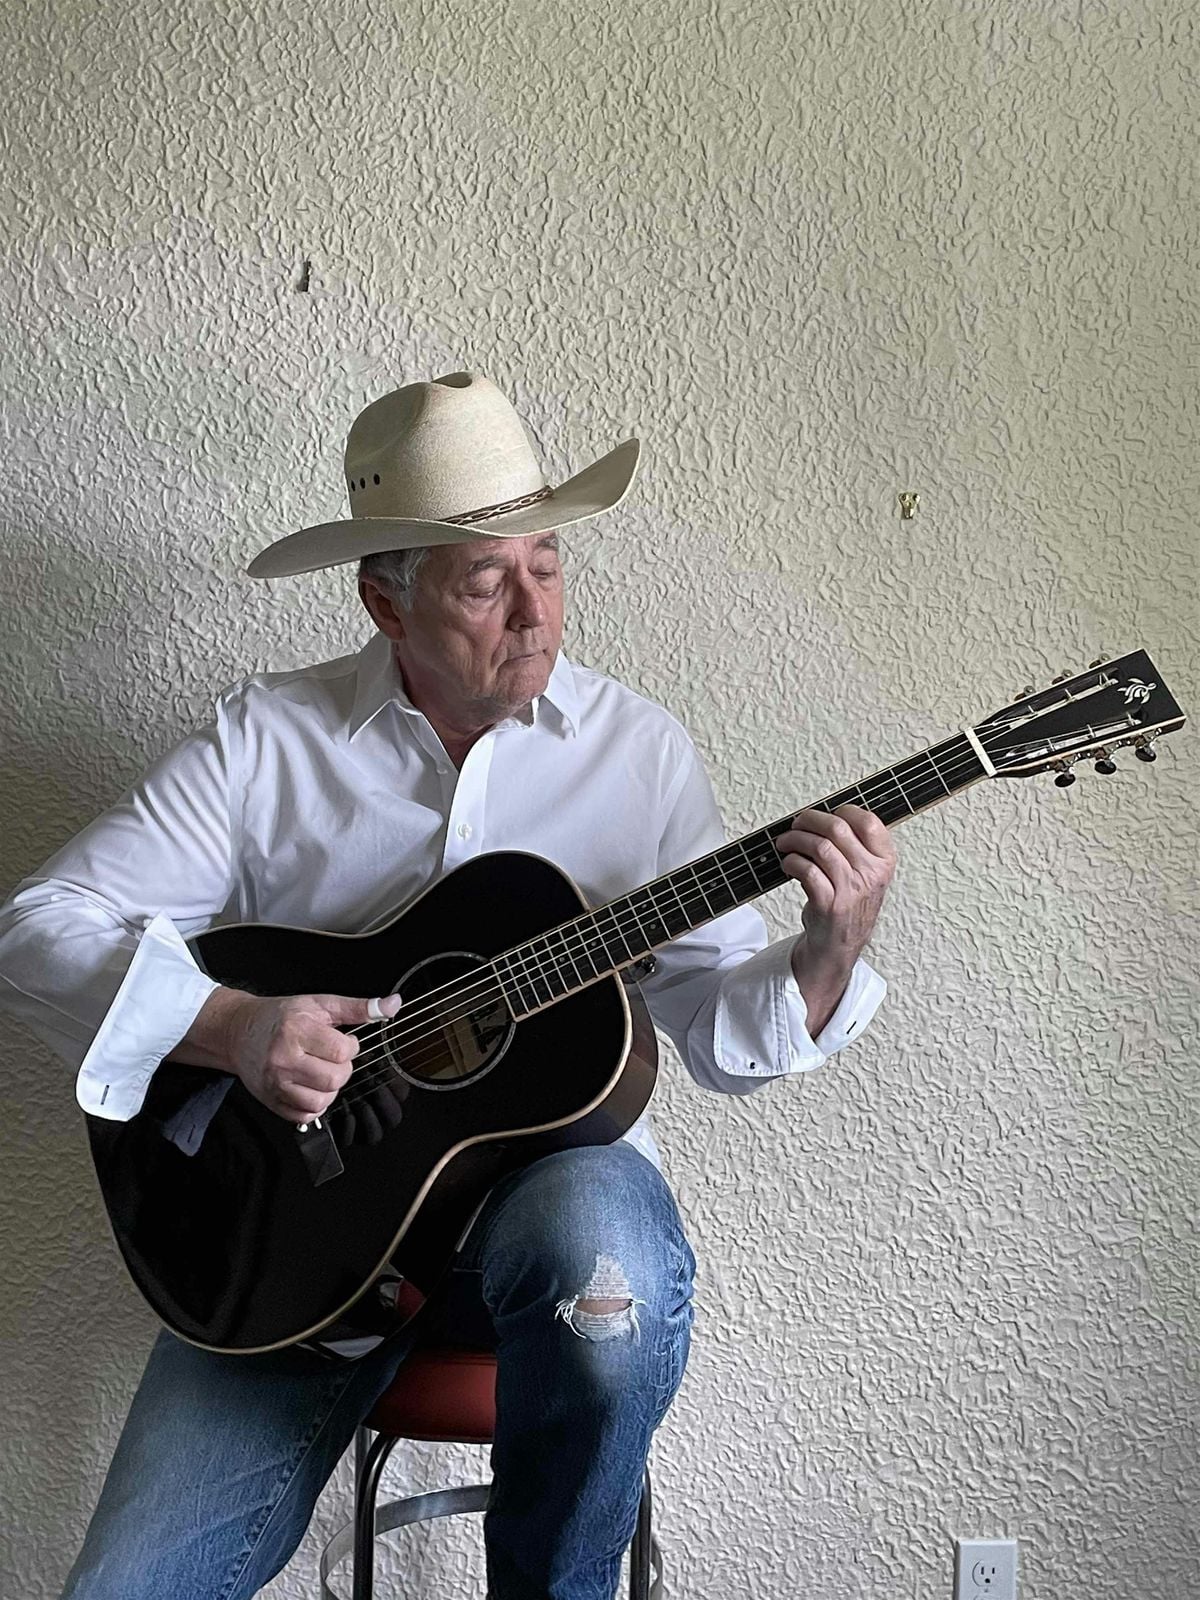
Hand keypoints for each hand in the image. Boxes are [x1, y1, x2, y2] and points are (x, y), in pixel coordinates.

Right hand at [211, 989, 401, 1123]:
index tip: (343, 1042)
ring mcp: (275, 1082)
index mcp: (296, 1030)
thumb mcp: (320, 1004)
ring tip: (322, 1072)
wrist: (239, 1031)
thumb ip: (359, 1007)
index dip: (351, 1047)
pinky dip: (314, 1105)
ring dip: (330, 1089)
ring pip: (321, 1101)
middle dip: (342, 1069)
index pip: (343, 1051)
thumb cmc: (281, 1016)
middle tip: (332, 1058)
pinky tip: (310, 1087)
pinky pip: (304, 1115)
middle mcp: (283, 1058)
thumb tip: (394, 1005)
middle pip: (335, 1079)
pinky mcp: (270, 1100)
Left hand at [775, 804, 896, 965]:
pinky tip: (789, 864)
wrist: (839, 945)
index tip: (827, 814)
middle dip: (810, 820)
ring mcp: (850, 890)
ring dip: (795, 840)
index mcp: (884, 862)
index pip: (869, 822)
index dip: (844, 811)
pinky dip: (791, 862)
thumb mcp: (868, 875)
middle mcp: (871, 874)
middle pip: (837, 829)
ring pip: (819, 847)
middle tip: (797, 824)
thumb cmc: (850, 904)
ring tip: (785, 843)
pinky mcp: (829, 903)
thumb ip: (857, 847)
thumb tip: (827, 816)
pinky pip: (806, 870)